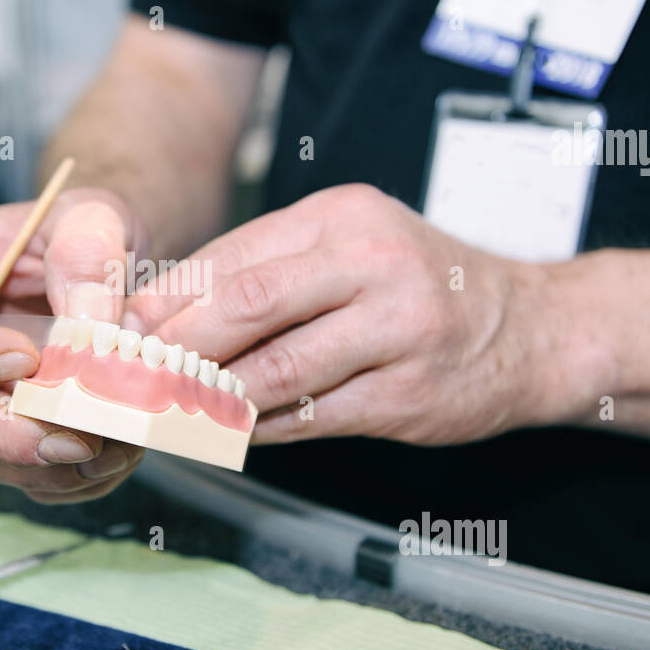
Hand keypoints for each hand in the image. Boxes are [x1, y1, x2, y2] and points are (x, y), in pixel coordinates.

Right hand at [0, 187, 146, 501]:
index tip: (22, 358)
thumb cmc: (86, 230)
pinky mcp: (20, 433)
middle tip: (73, 436)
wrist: (119, 262)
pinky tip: (119, 454)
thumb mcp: (90, 217)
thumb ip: (84, 255)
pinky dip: (77, 478)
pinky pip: (34, 476)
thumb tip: (89, 326)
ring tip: (114, 446)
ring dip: (51, 466)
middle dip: (9, 435)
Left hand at [125, 184, 572, 445]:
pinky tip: (228, 433)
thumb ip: (268, 270)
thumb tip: (166, 311)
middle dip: (176, 346)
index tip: (118, 333)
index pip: (232, 255)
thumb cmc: (417, 285)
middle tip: (128, 377)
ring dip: (211, 399)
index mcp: (342, 217)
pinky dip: (262, 429)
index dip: (166, 300)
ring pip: (277, 370)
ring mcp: (398, 328)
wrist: (532, 327)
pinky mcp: (411, 393)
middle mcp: (373, 262)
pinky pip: (315, 417)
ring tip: (165, 412)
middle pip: (247, 303)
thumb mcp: (349, 247)